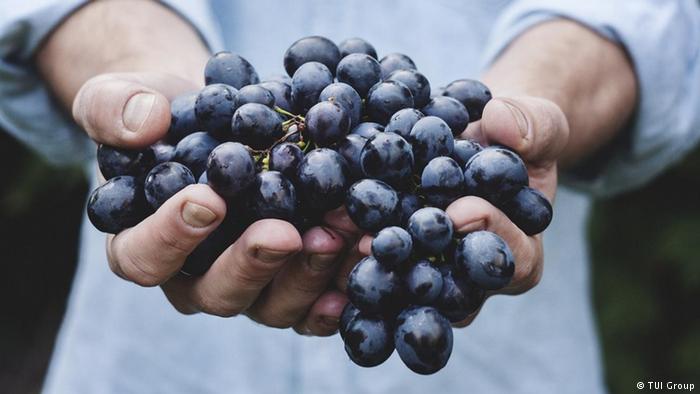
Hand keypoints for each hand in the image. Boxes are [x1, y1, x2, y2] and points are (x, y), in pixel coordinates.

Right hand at [73, 72, 351, 334]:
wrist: (218, 120)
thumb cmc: (163, 116)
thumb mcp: (122, 98)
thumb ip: (114, 108)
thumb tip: (145, 122)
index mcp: (142, 244)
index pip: (144, 257)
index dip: (171, 237)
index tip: (208, 199)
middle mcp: (194, 278)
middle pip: (217, 293)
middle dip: (253, 264)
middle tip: (285, 232)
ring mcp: (249, 285)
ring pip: (273, 304)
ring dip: (309, 273)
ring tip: (340, 233)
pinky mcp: (292, 282)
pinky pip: (315, 302)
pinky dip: (341, 285)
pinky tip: (365, 258)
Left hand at [350, 94, 568, 325]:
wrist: (476, 140)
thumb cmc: (513, 137)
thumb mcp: (537, 123)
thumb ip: (533, 125)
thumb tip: (502, 122)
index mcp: (518, 253)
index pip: (512, 261)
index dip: (490, 236)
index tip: (461, 209)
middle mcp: (470, 278)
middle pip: (448, 289)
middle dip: (415, 263)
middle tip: (381, 241)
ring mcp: (428, 274)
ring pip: (401, 285)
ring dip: (368, 264)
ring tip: (338, 235)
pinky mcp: (392, 261)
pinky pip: (369, 265)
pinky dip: (342, 249)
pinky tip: (316, 229)